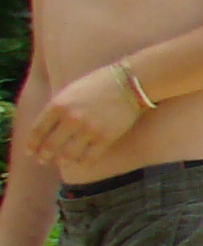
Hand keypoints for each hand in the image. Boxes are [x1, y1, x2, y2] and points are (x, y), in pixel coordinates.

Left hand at [26, 63, 150, 170]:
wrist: (130, 83)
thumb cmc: (99, 83)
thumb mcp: (71, 91)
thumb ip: (58, 107)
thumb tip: (48, 126)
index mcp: (58, 105)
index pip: (38, 130)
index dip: (32, 143)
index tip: (30, 151)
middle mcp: (71, 119)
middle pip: (50, 145)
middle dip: (44, 155)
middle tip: (42, 160)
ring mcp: (89, 129)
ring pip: (68, 154)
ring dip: (61, 160)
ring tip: (60, 162)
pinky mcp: (105, 138)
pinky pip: (89, 157)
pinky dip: (82, 163)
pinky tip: (80, 163)